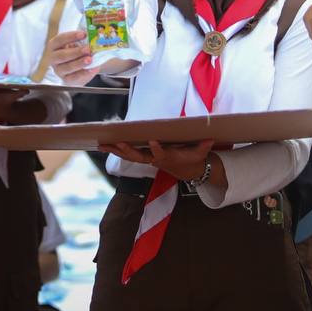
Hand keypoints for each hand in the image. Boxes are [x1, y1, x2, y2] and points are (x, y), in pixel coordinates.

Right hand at [46, 30, 100, 85]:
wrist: (78, 68)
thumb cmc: (77, 52)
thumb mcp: (78, 44)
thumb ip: (84, 42)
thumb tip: (94, 39)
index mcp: (54, 46)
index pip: (59, 39)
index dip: (71, 36)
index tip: (83, 34)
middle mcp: (53, 58)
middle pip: (62, 55)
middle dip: (75, 52)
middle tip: (87, 49)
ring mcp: (58, 70)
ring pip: (67, 67)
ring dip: (79, 63)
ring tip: (90, 59)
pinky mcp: (66, 79)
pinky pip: (74, 77)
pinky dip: (84, 73)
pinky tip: (93, 68)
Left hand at [101, 139, 217, 182]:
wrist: (187, 172)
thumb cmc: (192, 159)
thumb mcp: (200, 154)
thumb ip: (203, 147)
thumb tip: (210, 139)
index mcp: (168, 157)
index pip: (161, 154)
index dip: (157, 148)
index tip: (152, 141)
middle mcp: (154, 160)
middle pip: (139, 157)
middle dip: (128, 150)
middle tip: (118, 143)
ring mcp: (147, 159)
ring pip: (129, 156)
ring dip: (115, 151)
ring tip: (101, 144)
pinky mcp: (143, 158)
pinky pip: (127, 155)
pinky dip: (115, 150)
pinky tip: (103, 145)